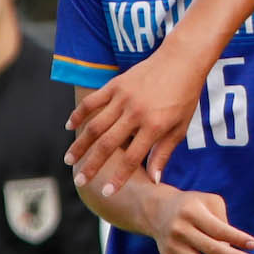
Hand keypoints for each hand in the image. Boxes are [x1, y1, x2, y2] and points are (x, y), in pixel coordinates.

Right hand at [68, 48, 204, 194]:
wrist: (181, 61)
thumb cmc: (184, 97)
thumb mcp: (180, 128)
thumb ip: (164, 153)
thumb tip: (155, 180)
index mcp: (154, 126)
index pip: (133, 159)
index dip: (119, 178)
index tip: (108, 192)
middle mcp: (136, 113)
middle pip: (108, 145)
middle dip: (93, 166)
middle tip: (80, 182)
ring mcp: (123, 98)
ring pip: (95, 125)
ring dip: (81, 145)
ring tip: (69, 160)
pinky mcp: (115, 85)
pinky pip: (93, 101)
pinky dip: (79, 114)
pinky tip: (69, 127)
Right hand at [148, 185, 253, 253]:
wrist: (158, 211)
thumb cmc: (193, 206)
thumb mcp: (208, 202)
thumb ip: (223, 221)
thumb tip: (231, 250)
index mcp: (191, 212)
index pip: (218, 229)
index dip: (238, 238)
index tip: (253, 245)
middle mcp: (179, 230)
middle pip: (212, 249)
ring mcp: (172, 247)